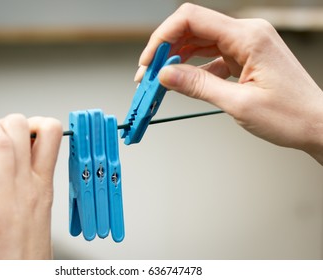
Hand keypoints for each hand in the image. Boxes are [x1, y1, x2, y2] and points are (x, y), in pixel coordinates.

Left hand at [0, 114, 61, 258]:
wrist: (21, 279)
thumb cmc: (27, 251)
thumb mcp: (40, 210)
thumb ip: (30, 180)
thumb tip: (14, 155)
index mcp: (44, 186)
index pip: (52, 134)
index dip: (36, 120)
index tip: (24, 127)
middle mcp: (28, 187)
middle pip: (20, 130)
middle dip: (4, 119)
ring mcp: (6, 199)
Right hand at [135, 3, 322, 164]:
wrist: (316, 124)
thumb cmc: (290, 115)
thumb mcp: (238, 104)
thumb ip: (198, 86)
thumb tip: (166, 75)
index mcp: (249, 37)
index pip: (192, 20)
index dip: (163, 37)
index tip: (150, 60)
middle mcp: (247, 34)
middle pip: (193, 29)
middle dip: (167, 50)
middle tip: (150, 73)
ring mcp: (246, 45)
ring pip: (200, 42)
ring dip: (178, 59)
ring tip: (161, 79)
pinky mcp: (245, 57)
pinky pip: (212, 56)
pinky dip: (194, 68)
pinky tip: (184, 82)